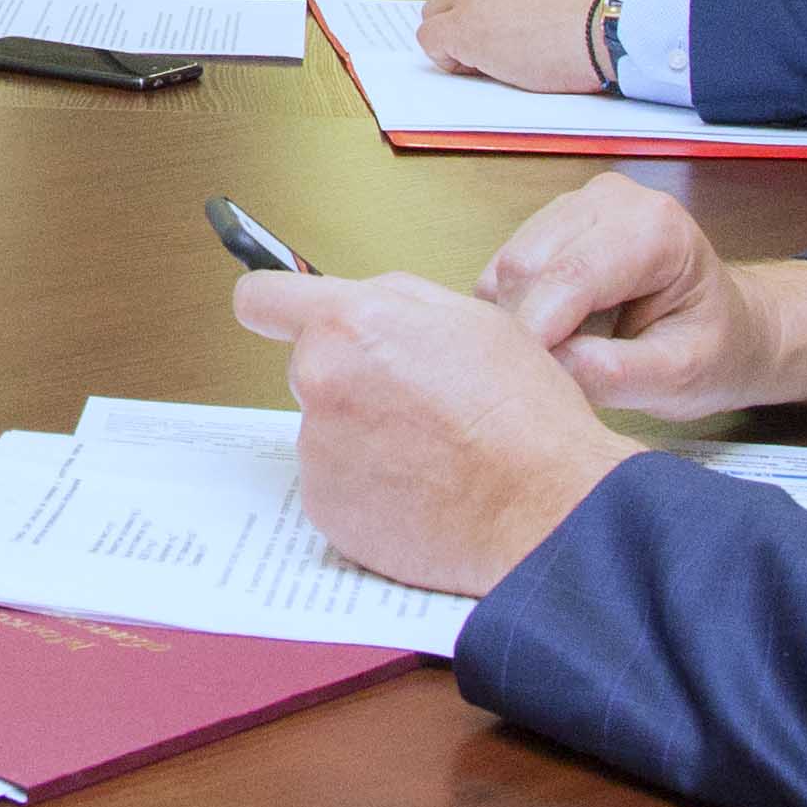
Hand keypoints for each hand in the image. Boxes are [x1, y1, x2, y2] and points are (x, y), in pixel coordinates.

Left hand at [229, 267, 636, 598]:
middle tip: (414, 401)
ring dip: (362, 436)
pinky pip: (335, 483)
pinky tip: (420, 490)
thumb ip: (396, 300)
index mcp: (351, 324)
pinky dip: (367, 487)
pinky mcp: (324, 506)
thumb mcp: (473, 319)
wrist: (544, 508)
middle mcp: (321, 381)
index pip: (262, 298)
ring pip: (325, 428)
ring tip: (430, 452)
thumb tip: (357, 300)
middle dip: (348, 376)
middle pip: (308, 367)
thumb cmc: (523, 416)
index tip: (280, 315)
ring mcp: (318, 449)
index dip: (274, 305)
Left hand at [414, 0, 616, 91]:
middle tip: (497, 41)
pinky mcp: (464, 29)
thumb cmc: (595, 4)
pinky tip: (477, 65)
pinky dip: (448, 57)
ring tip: (488, 56)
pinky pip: (432, 40)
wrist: (605, 24)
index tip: (506, 20)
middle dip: (466, 18)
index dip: (486, 2)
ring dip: (455, 36)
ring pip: (436, 15)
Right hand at [480, 177, 806, 418]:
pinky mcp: (551, 222)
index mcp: (655, 228)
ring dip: (518, 320)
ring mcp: (576, 204)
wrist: (731, 328)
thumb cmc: (717, 349)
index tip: (524, 384)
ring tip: (563, 356)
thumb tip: (554, 366)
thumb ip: (620, 373)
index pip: (570, 276)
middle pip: (527, 266)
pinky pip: (505, 270)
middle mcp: (610, 200)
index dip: (537, 331)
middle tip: (549, 380)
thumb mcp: (683, 377)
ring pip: (507, 267)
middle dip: (526, 328)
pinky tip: (556, 334)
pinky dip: (516, 310)